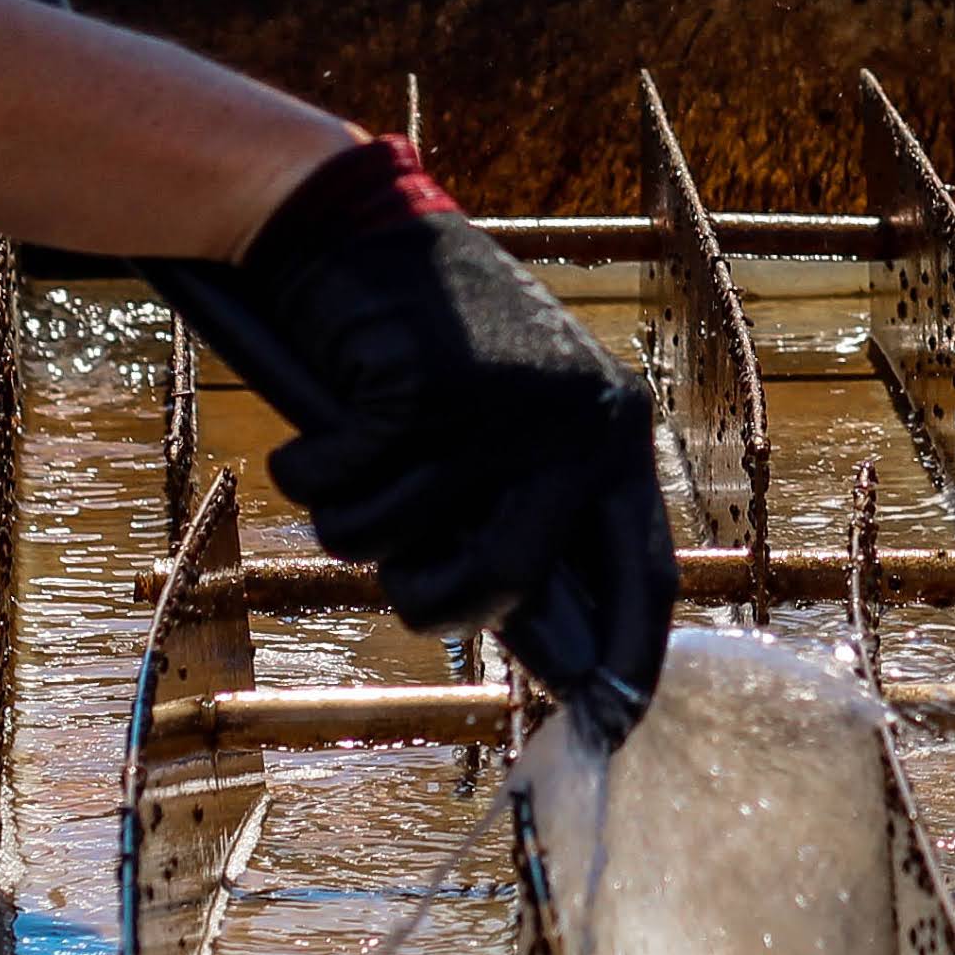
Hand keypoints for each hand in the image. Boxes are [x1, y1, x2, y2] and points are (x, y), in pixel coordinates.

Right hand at [222, 139, 677, 744]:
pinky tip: (328, 414)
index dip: (627, 658)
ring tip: (361, 456)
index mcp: (615, 429)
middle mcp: (573, 421)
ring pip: (396, 539)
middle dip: (433, 600)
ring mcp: (496, 406)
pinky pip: (337, 485)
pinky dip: (310, 465)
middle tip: (407, 581)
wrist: (360, 229)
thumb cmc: (437, 342)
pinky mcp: (418, 389)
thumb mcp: (515, 423)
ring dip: (354, 517)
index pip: (644, 571)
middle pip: (502, 583)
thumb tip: (556, 654)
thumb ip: (535, 516)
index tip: (617, 725)